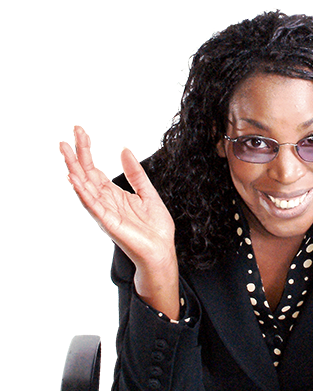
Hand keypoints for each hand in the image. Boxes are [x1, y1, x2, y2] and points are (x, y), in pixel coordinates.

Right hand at [59, 125, 179, 318]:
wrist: (161, 251)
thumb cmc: (156, 229)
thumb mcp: (149, 194)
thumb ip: (137, 175)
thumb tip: (126, 152)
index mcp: (116, 194)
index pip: (97, 168)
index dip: (90, 150)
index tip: (83, 131)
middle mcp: (107, 201)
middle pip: (87, 173)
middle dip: (78, 152)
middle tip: (69, 132)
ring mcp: (105, 211)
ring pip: (85, 185)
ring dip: (74, 167)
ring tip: (65, 148)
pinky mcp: (108, 221)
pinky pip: (92, 204)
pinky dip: (82, 191)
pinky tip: (74, 178)